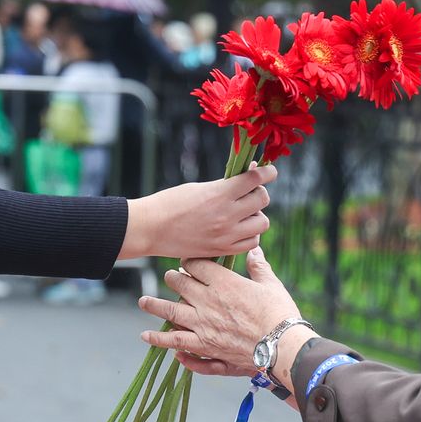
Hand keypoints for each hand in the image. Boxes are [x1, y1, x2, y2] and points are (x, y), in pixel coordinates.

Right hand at [119, 164, 275, 259]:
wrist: (150, 229)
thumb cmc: (170, 203)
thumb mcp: (199, 187)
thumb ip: (224, 186)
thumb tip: (247, 178)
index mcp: (219, 194)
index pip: (255, 179)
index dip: (268, 172)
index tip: (270, 171)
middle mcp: (227, 215)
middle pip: (262, 200)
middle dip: (258, 193)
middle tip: (248, 193)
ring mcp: (226, 235)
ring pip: (262, 223)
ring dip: (256, 215)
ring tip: (243, 213)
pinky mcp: (222, 250)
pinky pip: (251, 242)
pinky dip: (250, 234)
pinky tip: (240, 229)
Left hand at [139, 247, 303, 373]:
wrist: (282, 347)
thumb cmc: (280, 314)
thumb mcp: (271, 285)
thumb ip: (259, 267)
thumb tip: (254, 249)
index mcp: (224, 282)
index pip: (196, 265)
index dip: (190, 262)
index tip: (188, 262)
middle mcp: (207, 302)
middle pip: (180, 284)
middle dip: (173, 278)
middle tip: (170, 277)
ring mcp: (203, 326)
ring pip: (170, 312)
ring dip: (154, 306)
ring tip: (144, 302)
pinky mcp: (204, 347)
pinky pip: (176, 342)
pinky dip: (160, 340)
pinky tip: (148, 337)